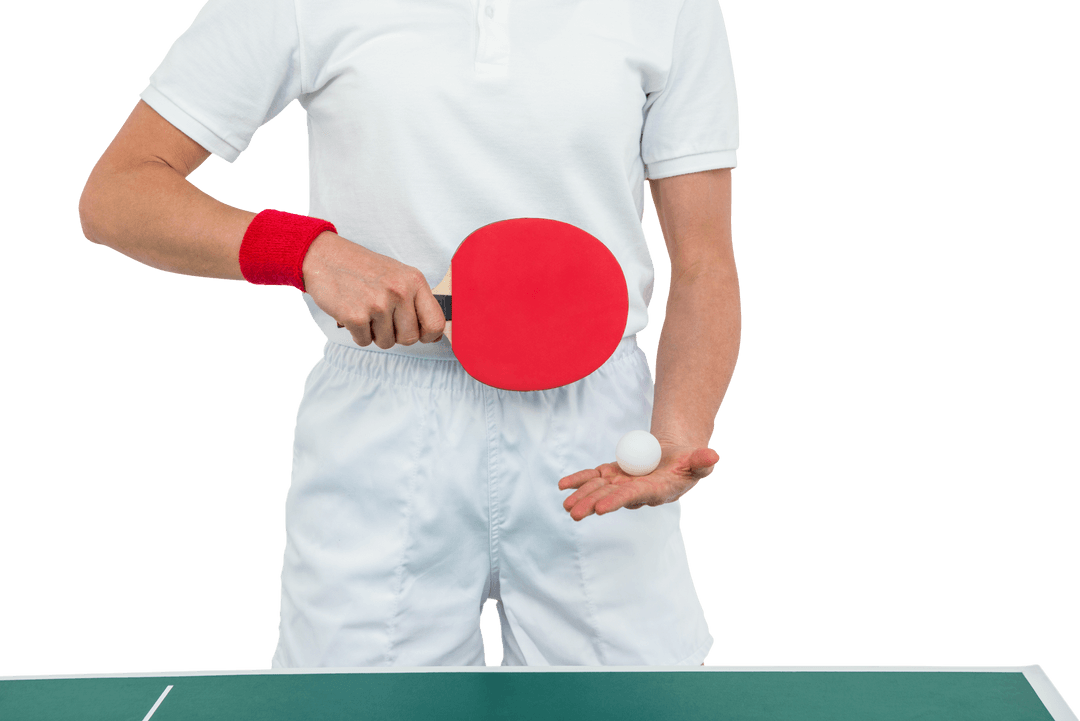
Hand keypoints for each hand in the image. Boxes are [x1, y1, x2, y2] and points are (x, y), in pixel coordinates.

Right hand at [302, 232, 445, 348]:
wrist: (326, 257)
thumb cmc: (363, 268)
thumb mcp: (398, 275)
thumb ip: (416, 301)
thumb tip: (434, 335)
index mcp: (414, 281)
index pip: (436, 323)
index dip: (428, 335)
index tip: (419, 334)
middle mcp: (399, 291)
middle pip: (410, 339)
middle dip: (396, 335)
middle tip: (382, 318)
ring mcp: (377, 304)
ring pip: (387, 343)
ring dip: (375, 334)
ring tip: (366, 312)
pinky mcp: (355, 316)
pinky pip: (364, 342)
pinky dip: (358, 334)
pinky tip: (353, 313)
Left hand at [558, 442, 719, 521]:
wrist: (673, 458)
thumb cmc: (688, 461)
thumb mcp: (698, 459)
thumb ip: (702, 460)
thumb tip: (712, 455)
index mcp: (654, 491)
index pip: (633, 496)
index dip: (617, 501)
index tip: (601, 509)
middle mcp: (634, 492)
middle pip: (610, 497)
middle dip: (592, 504)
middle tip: (575, 513)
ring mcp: (621, 484)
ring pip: (598, 489)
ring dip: (582, 496)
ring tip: (567, 506)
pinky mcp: (612, 474)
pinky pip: (592, 477)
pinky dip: (578, 480)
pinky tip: (563, 486)